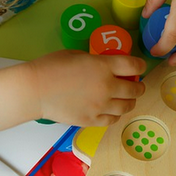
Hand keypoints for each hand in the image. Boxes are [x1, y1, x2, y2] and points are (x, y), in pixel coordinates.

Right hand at [27, 50, 145, 125]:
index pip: (134, 66)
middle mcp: (107, 86)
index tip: (139, 67)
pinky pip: (112, 119)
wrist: (35, 90)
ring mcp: (101, 106)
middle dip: (138, 86)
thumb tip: (106, 66)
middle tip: (136, 85)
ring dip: (130, 101)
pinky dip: (116, 114)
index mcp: (104, 66)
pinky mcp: (92, 120)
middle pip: (135, 89)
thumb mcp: (77, 55)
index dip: (140, 66)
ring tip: (126, 99)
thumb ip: (96, 61)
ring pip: (127, 106)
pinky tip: (112, 111)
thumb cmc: (51, 67)